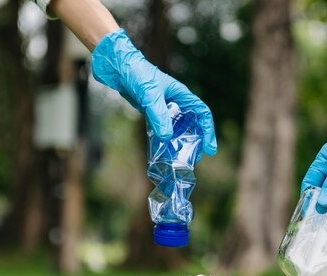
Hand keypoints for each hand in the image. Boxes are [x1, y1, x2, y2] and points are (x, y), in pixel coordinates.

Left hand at [91, 29, 216, 155]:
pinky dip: (162, 139)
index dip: (208, 130)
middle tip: (194, 158)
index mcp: (182, 95)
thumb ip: (158, 115)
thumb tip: (166, 137)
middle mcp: (175, 102)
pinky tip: (161, 150)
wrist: (117, 66)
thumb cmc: (137, 73)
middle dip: (195, 141)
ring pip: (176, 128)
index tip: (209, 148)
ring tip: (178, 158)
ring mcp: (163, 108)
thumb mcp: (150, 94)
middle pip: (191, 124)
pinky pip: (160, 128)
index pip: (202, 113)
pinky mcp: (150, 112)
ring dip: (178, 142)